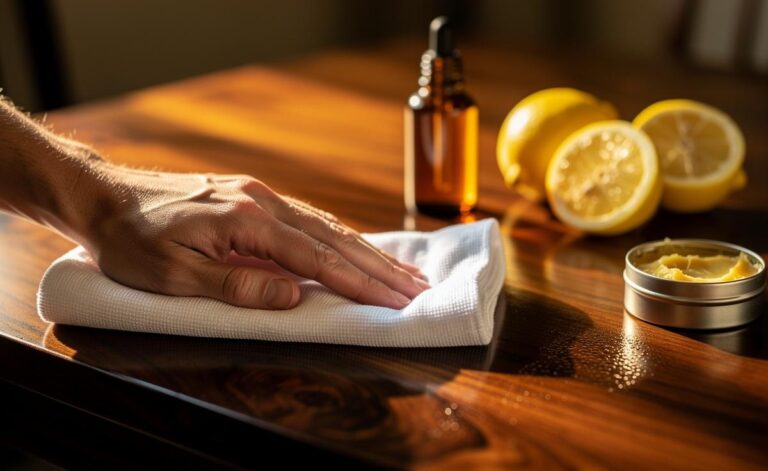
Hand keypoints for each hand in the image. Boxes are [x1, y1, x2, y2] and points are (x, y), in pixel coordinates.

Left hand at [84, 167, 428, 309]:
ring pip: (325, 226)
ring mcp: (258, 195)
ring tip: (400, 272)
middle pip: (333, 238)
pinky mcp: (251, 198)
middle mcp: (262, 201)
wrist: (103, 195)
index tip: (395, 302)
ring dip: (365, 252)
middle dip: (378, 267)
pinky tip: (354, 248)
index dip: (358, 283)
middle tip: (417, 289)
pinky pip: (307, 219)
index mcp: (247, 219)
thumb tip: (292, 296)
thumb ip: (236, 286)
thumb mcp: (173, 274)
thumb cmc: (131, 239)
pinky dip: (339, 238)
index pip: (316, 258)